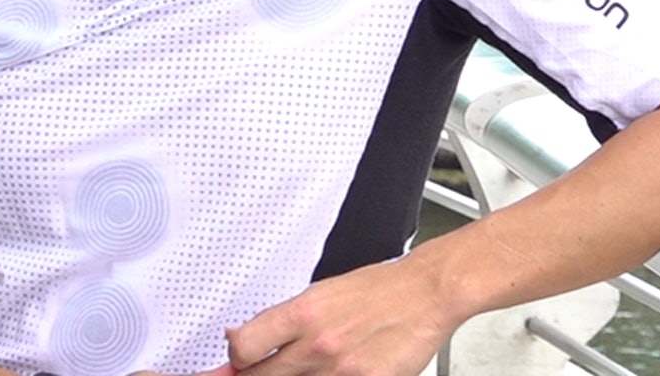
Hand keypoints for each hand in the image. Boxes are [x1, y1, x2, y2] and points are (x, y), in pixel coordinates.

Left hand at [220, 256, 451, 374]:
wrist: (424, 294)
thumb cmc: (376, 291)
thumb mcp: (319, 294)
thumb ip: (280, 321)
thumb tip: (239, 339)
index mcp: (302, 313)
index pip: (243, 348)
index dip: (235, 360)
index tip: (236, 363)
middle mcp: (318, 344)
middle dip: (256, 375)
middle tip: (261, 368)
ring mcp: (342, 370)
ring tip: (311, 364)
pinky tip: (335, 371)